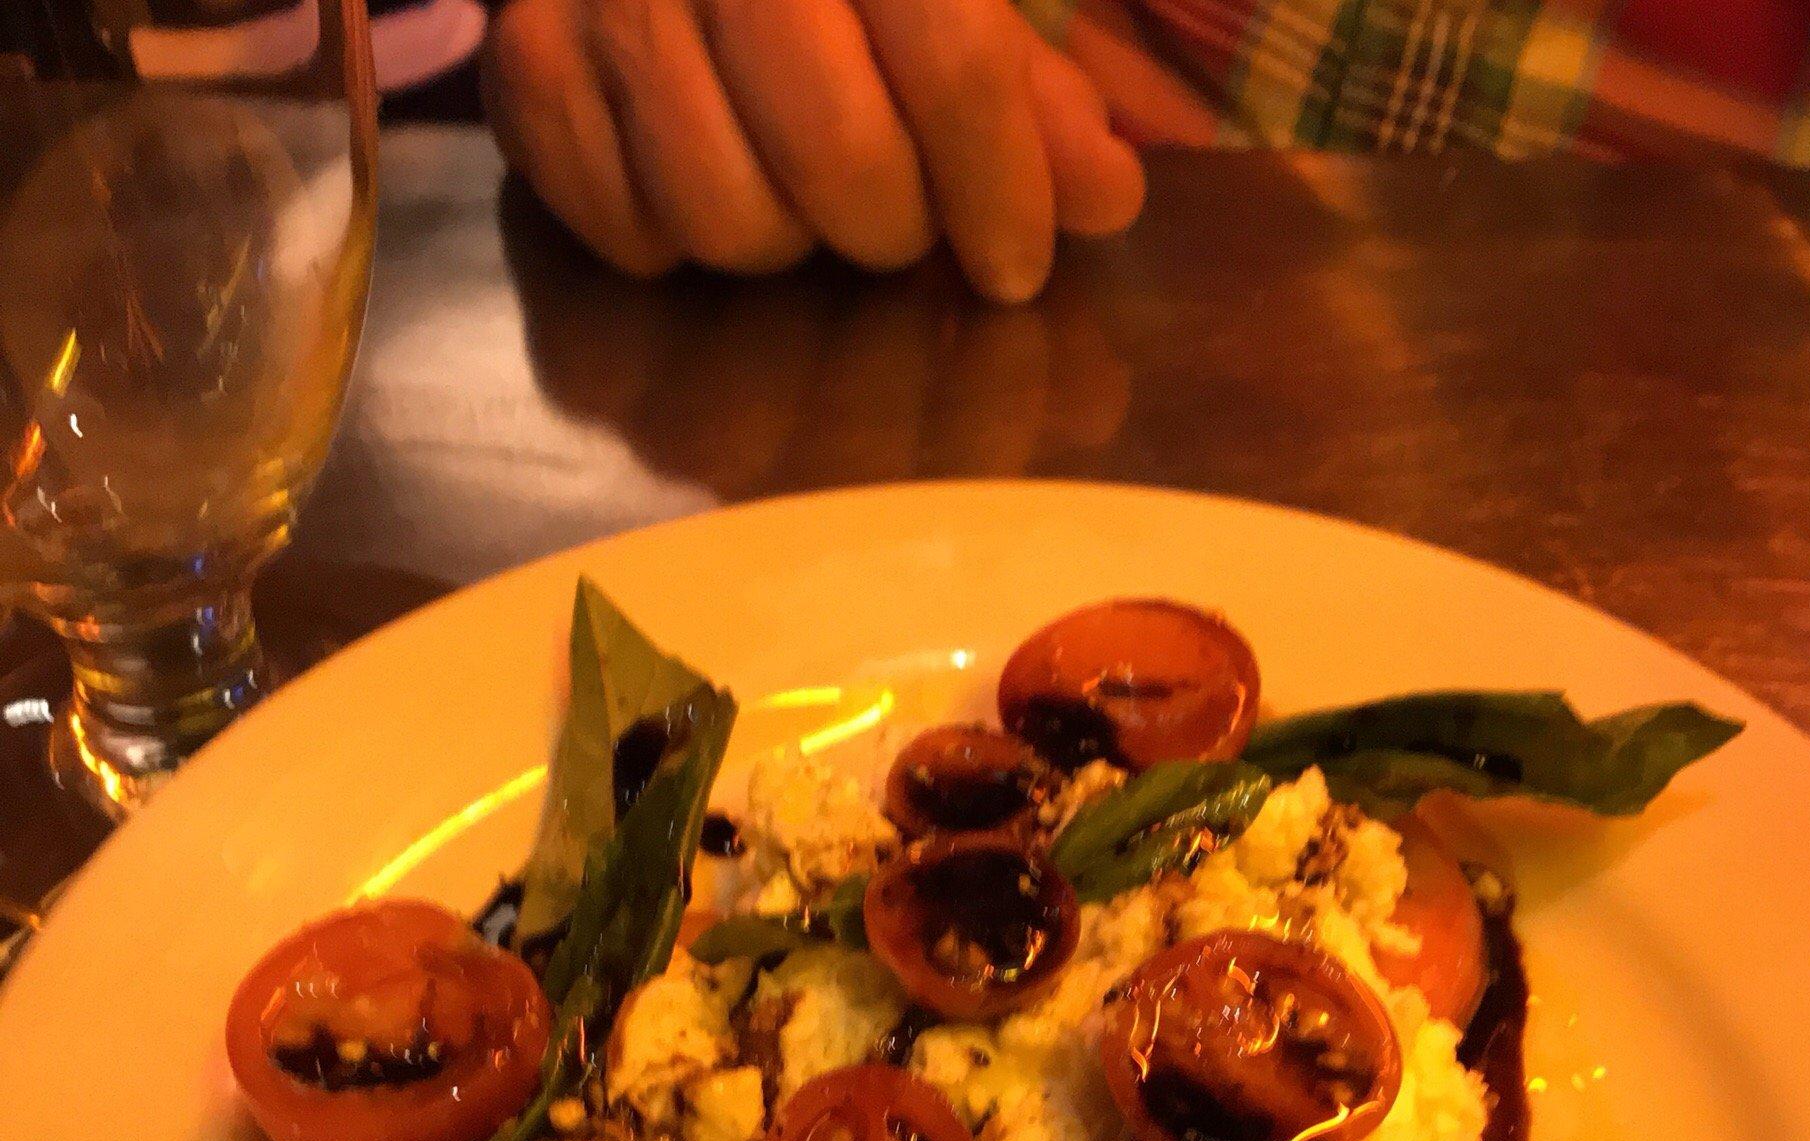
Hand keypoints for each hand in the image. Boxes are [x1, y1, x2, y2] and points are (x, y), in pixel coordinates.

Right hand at [481, 0, 1145, 301]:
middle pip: (839, 162)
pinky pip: (627, 235)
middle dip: (893, 224)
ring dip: (787, 240)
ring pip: (728, 219)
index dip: (1001, 185)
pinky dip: (678, 240)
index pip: (952, 59)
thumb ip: (1032, 72)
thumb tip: (1103, 192)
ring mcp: (601, 2)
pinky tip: (706, 174)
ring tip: (797, 189)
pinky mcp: (526, 67)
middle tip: (901, 217)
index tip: (1019, 266)